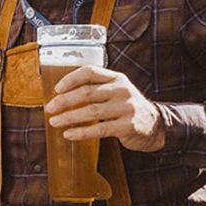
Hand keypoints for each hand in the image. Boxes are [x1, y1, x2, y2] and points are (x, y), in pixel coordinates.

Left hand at [46, 65, 166, 151]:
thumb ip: (96, 88)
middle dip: (64, 101)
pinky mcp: (128, 126)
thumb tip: (60, 95)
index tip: (56, 89)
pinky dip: (81, 132)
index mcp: (117, 78)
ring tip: (54, 122)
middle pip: (87, 92)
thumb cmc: (126, 107)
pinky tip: (68, 134)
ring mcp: (127, 108)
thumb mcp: (116, 91)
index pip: (90, 71)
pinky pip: (100, 129)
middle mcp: (122, 90)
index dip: (71, 79)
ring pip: (91, 111)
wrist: (155, 126)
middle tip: (50, 108)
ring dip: (69, 117)